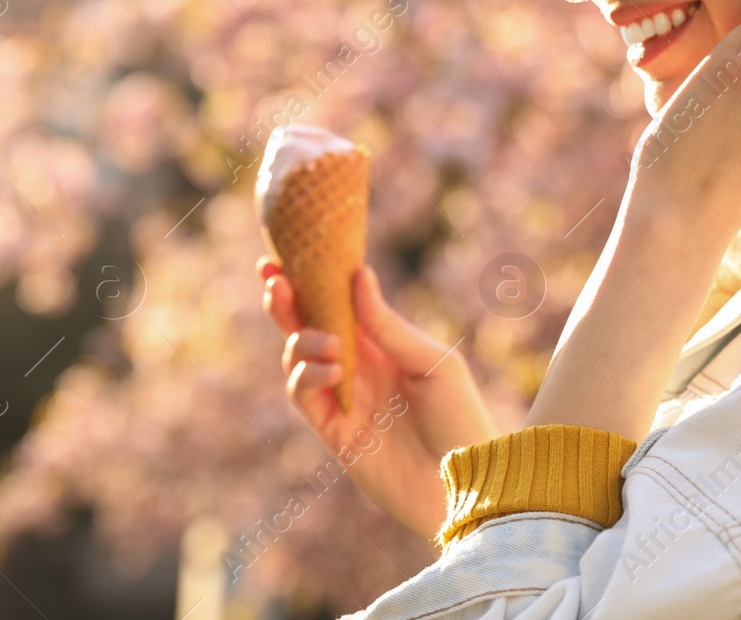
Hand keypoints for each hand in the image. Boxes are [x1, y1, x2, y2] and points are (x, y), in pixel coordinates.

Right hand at [258, 255, 500, 541]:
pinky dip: (306, 375)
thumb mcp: (433, 363)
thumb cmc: (462, 420)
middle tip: (273, 279)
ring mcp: (342, 398)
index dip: (311, 280)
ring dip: (302, 339)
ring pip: (297, 358)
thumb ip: (389, 326)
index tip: (285, 254)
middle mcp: (357, 367)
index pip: (337, 304)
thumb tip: (358, 274)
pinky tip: (331, 368)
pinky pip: (303, 395)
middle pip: (306, 325)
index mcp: (382, 343)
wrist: (467, 485)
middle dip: (285, 301)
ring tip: (330, 342)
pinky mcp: (333, 431)